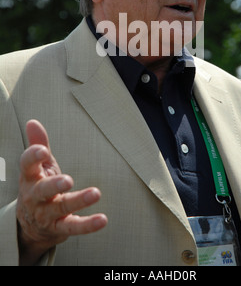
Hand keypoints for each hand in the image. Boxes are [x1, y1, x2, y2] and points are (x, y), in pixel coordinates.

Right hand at [16, 120, 107, 264]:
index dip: (33, 157)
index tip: (43, 150)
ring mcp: (46, 214)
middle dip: (54, 185)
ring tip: (96, 193)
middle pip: (42, 190)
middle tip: (68, 180)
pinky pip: (73, 227)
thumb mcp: (37, 166)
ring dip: (79, 201)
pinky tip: (102, 219)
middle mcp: (35, 197)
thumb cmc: (38, 186)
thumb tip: (33, 122)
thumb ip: (38, 144)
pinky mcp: (59, 228)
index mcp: (30, 177)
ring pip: (61, 208)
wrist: (31, 224)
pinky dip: (88, 224)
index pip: (27, 165)